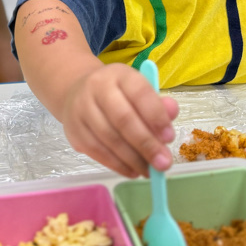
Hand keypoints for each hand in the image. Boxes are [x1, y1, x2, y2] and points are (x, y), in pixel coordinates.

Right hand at [60, 63, 178, 178]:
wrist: (77, 93)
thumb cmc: (118, 95)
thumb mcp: (139, 91)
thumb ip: (158, 104)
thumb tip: (172, 114)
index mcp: (119, 74)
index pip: (139, 92)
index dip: (156, 116)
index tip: (169, 137)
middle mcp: (97, 87)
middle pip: (123, 118)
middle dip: (146, 144)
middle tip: (164, 163)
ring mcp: (81, 109)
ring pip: (109, 138)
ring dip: (133, 159)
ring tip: (150, 171)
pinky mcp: (74, 130)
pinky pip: (97, 152)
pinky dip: (118, 165)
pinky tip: (133, 170)